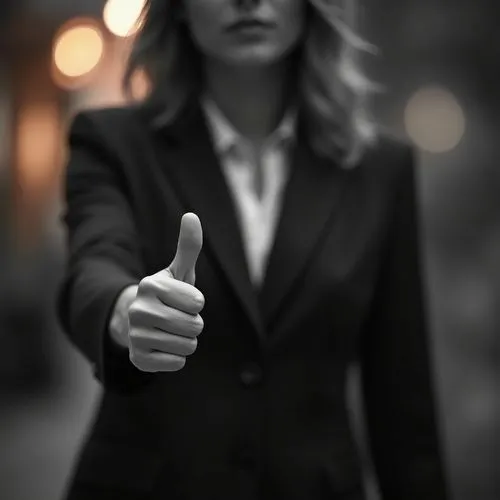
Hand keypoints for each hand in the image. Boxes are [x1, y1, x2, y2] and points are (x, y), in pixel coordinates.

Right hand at [128, 213, 203, 371]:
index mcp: (150, 285)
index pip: (198, 302)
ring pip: (188, 346)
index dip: (196, 303)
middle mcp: (138, 310)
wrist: (139, 321)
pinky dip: (177, 357)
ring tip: (172, 331)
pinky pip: (176, 363)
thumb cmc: (168, 294)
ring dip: (187, 340)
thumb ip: (188, 246)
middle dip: (194, 323)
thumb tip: (192, 215)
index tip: (183, 300)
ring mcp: (135, 336)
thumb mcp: (179, 270)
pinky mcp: (138, 359)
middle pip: (194, 326)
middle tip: (178, 317)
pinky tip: (164, 346)